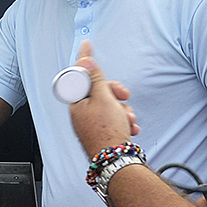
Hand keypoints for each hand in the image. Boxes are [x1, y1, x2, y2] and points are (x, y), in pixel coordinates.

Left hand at [67, 41, 138, 156]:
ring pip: (110, 105)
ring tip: (128, 120)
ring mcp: (91, 123)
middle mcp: (81, 113)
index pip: (80, 75)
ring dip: (123, 110)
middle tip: (124, 96)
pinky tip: (130, 128)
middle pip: (99, 90)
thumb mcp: (103, 99)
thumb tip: (85, 62)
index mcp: (77, 102)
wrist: (116, 161)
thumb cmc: (107, 132)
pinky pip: (114, 119)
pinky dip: (123, 121)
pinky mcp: (102, 132)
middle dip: (115, 93)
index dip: (86, 60)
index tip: (87, 44)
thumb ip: (95, 79)